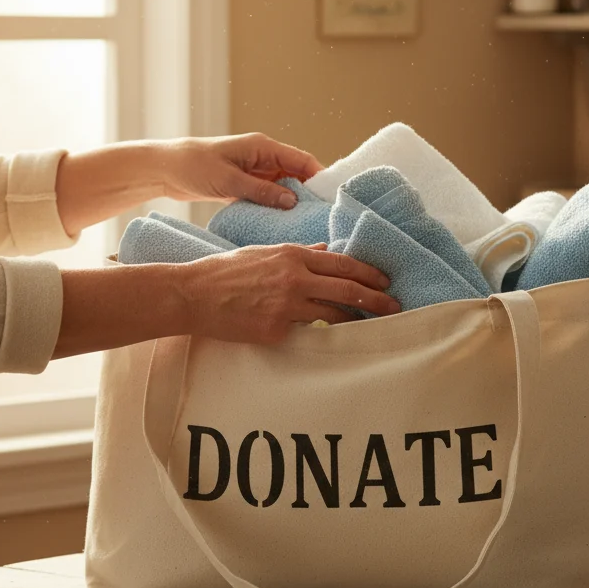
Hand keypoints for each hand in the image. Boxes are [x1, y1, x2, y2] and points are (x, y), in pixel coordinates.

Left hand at [158, 133, 323, 210]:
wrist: (164, 168)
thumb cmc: (194, 167)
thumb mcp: (229, 181)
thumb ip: (261, 191)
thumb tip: (292, 201)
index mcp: (263, 147)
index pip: (302, 160)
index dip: (320, 177)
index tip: (331, 198)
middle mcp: (263, 157)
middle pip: (297, 174)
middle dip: (310, 193)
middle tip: (322, 216)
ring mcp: (255, 171)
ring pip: (285, 186)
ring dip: (293, 202)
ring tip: (306, 223)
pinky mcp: (247, 184)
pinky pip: (270, 195)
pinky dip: (277, 206)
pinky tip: (283, 223)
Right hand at [180, 244, 399, 343]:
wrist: (193, 295)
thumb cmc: (225, 272)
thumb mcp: (264, 253)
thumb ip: (298, 253)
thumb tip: (325, 249)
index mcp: (291, 255)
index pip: (341, 263)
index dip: (368, 272)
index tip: (386, 280)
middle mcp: (293, 278)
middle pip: (347, 289)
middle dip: (376, 298)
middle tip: (395, 306)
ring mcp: (285, 306)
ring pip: (332, 314)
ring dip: (354, 319)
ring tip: (370, 324)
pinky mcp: (275, 330)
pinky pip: (305, 332)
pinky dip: (317, 333)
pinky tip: (331, 338)